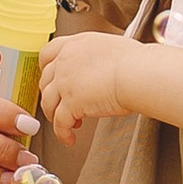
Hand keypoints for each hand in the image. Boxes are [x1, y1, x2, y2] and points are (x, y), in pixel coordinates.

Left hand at [39, 32, 140, 149]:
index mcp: (75, 45)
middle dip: (52, 95)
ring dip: (54, 115)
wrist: (137, 73)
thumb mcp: (109, 47)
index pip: (47, 54)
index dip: (46, 68)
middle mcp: (65, 61)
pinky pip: (60, 123)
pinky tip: (69, 138)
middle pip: (45, 81)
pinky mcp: (71, 104)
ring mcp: (65, 82)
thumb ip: (95, 56)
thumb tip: (101, 66)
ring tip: (66, 123)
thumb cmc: (135, 61)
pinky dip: (63, 133)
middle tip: (61, 103)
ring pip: (48, 103)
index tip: (51, 77)